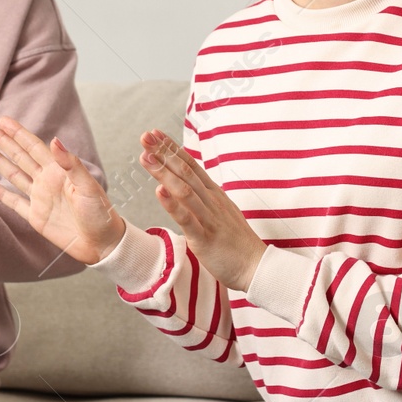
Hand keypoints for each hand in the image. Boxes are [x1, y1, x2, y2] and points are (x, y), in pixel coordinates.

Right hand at [0, 115, 125, 265]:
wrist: (101, 243)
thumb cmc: (100, 213)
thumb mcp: (88, 186)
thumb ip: (71, 164)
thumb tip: (54, 140)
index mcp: (59, 171)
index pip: (34, 147)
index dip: (18, 133)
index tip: (2, 120)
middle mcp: (46, 181)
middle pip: (19, 156)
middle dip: (2, 141)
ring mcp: (40, 198)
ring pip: (13, 174)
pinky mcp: (35, 216)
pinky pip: (14, 201)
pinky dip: (0, 193)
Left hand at [138, 130, 266, 292]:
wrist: (256, 267)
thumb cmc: (235, 242)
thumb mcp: (220, 213)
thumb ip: (204, 199)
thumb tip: (187, 186)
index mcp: (213, 194)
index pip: (190, 165)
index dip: (171, 149)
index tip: (155, 134)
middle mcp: (211, 201)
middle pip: (185, 172)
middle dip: (163, 153)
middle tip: (145, 136)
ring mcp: (209, 218)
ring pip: (183, 190)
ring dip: (163, 173)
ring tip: (146, 157)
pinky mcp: (205, 237)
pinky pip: (187, 218)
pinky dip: (172, 204)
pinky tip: (159, 191)